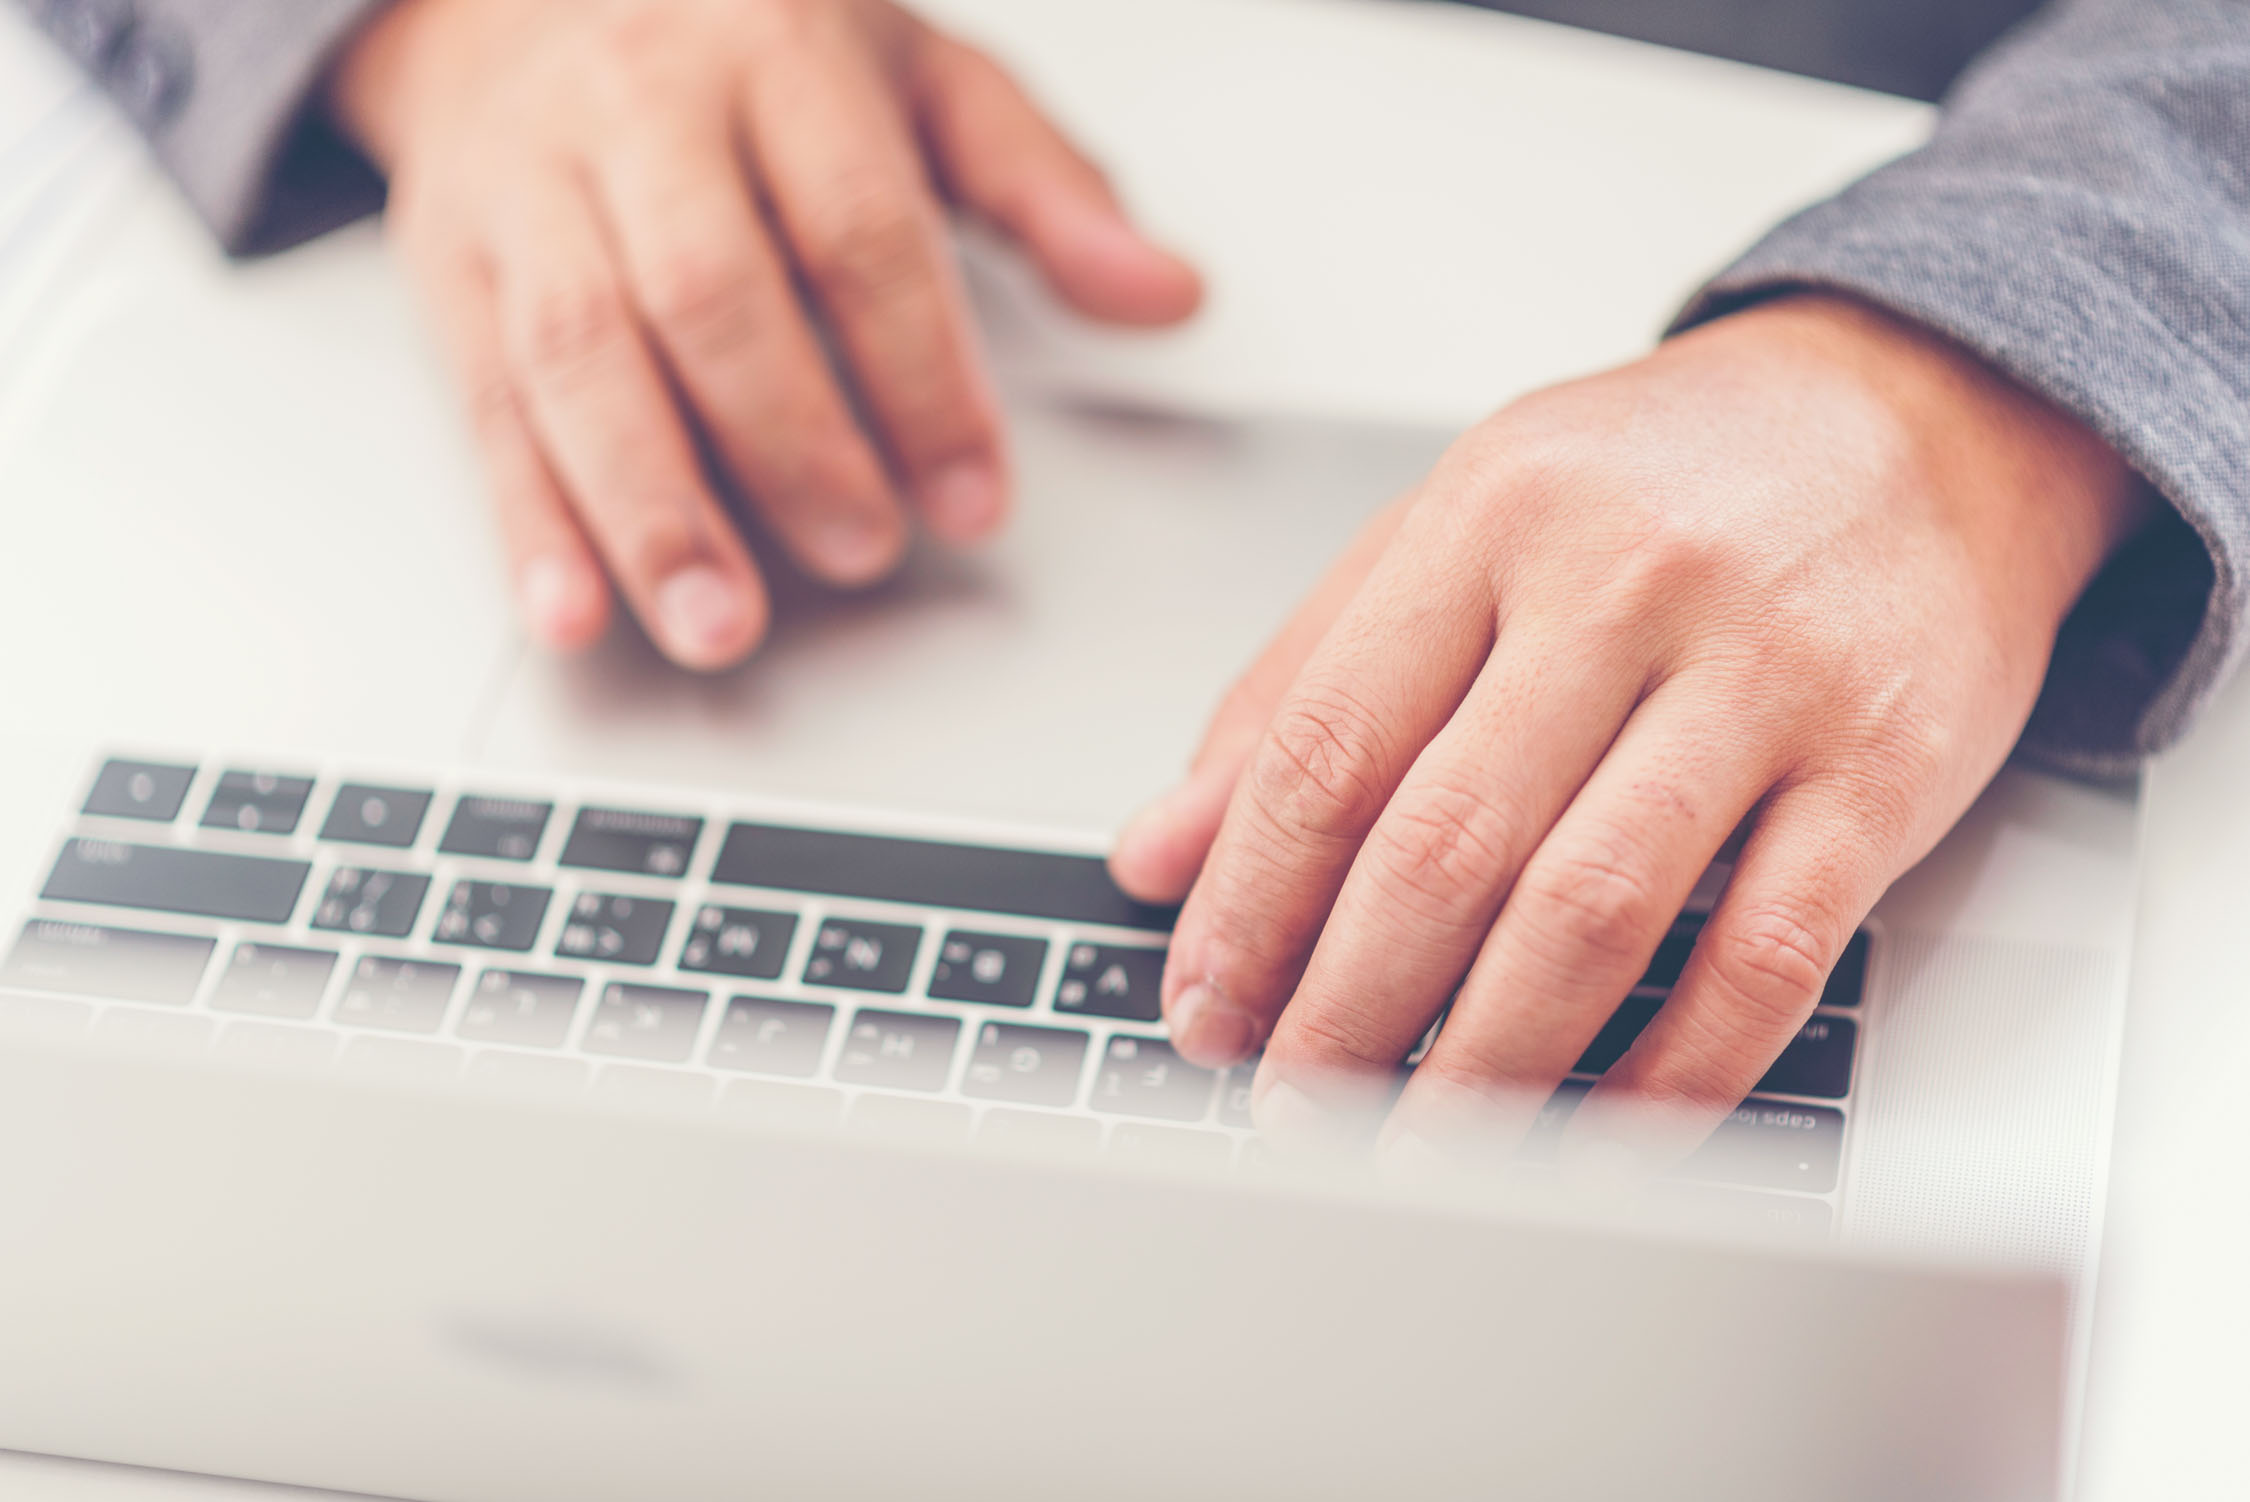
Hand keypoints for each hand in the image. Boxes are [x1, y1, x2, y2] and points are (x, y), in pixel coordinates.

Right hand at [328, 0, 1200, 667]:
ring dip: (650, 508)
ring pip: (578, 355)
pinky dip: (524, 519)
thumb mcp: (914, 73)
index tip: (974, 498)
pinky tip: (568, 608)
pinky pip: (481, 399)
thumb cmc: (742, 38)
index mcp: (775, 55)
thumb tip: (1165, 293)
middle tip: (862, 554)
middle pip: (707, 293)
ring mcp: (528, 187)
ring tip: (718, 625)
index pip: (857, 229)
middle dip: (789, 444)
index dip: (920, 376)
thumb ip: (1040, 186)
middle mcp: (640, 113)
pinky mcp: (449, 264)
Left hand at [1110, 294, 2148, 1176]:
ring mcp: (1763, 674)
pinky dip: (1676, 1072)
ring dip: (1487, 1067)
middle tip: (1292, 1108)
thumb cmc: (1668, 480)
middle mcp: (1620, 584)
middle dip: (1344, 1009)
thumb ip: (1300, 683)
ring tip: (1421, 1153)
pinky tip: (1606, 1133)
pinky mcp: (1883, 764)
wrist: (1925, 408)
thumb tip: (1164, 850)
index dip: (1248, 906)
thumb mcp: (1455, 527)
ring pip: (1590, 913)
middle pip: (1442, 846)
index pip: (1326, 747)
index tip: (1207, 1008)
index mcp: (1487, 519)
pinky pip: (1766, 957)